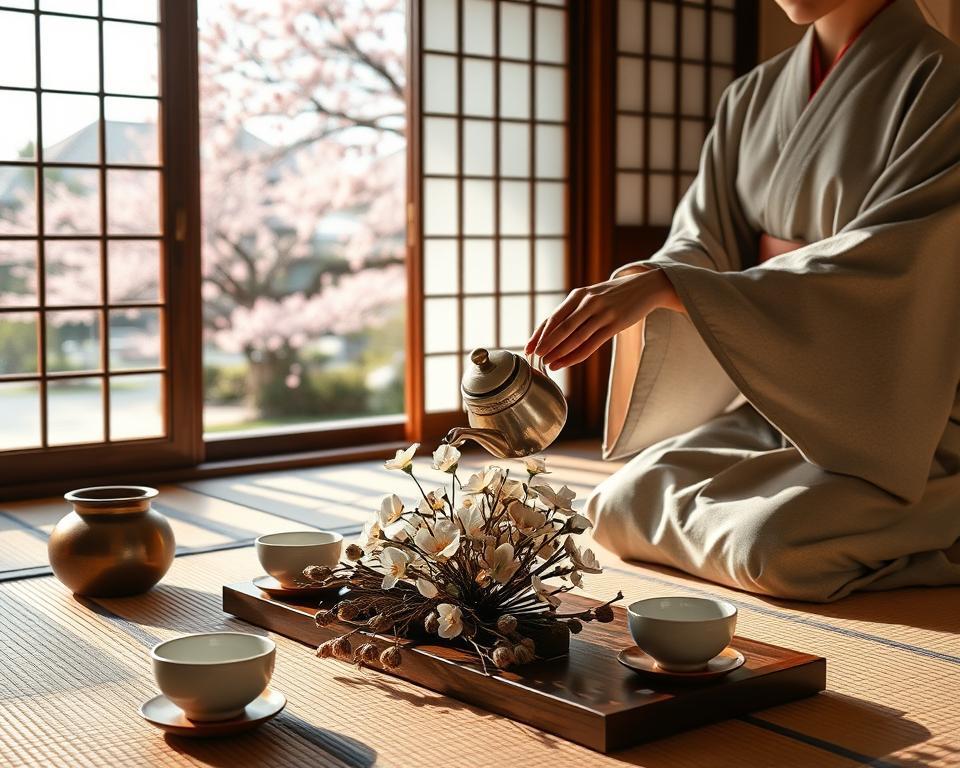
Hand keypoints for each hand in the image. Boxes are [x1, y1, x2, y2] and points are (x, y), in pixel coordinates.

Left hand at [525, 268, 683, 369]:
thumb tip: (552, 332)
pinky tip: (565, 363)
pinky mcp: (614, 324)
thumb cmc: (613, 295)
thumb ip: (574, 311)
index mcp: (578, 295)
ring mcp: (602, 313)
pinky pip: (591, 344)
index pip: (553, 317)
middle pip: (561, 328)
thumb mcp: (592, 296)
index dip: (539, 334)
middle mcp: (588, 302)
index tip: (528, 347)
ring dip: (559, 353)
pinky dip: (575, 356)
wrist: (645, 287)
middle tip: (535, 358)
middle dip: (546, 345)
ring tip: (548, 364)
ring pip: (575, 338)